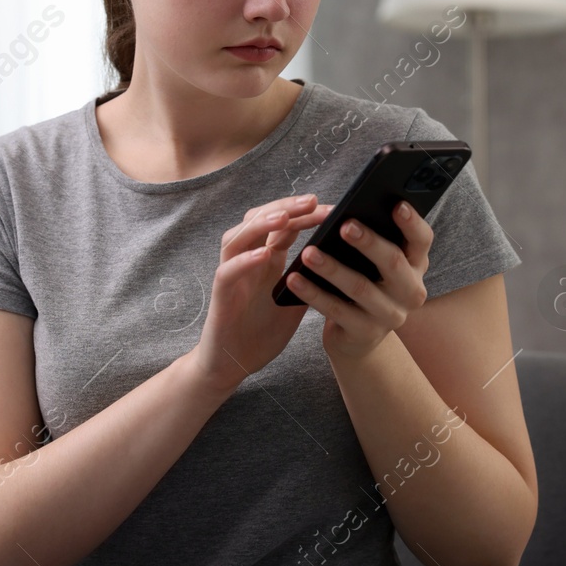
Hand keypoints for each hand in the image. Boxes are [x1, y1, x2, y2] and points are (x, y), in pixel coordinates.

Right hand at [187, 193, 332, 393]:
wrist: (232, 365)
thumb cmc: (262, 332)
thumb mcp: (295, 301)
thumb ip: (311, 279)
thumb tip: (345, 263)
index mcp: (266, 260)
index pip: (284, 226)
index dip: (305, 213)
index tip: (332, 207)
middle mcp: (246, 260)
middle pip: (259, 220)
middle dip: (286, 207)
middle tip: (313, 200)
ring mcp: (231, 275)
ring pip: (237, 237)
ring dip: (261, 224)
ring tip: (285, 217)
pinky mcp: (220, 296)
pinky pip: (227, 271)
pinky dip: (244, 261)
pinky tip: (263, 254)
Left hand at [283, 200, 432, 361]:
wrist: (357, 337)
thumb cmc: (366, 285)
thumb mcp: (377, 265)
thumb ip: (375, 241)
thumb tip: (351, 211)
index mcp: (416, 265)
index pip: (422, 240)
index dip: (412, 222)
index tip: (397, 204)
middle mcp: (411, 292)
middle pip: (393, 262)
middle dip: (368, 242)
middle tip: (344, 225)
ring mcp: (390, 316)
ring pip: (360, 287)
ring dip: (332, 268)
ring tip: (308, 252)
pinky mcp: (366, 334)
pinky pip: (336, 310)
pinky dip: (313, 293)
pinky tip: (294, 279)